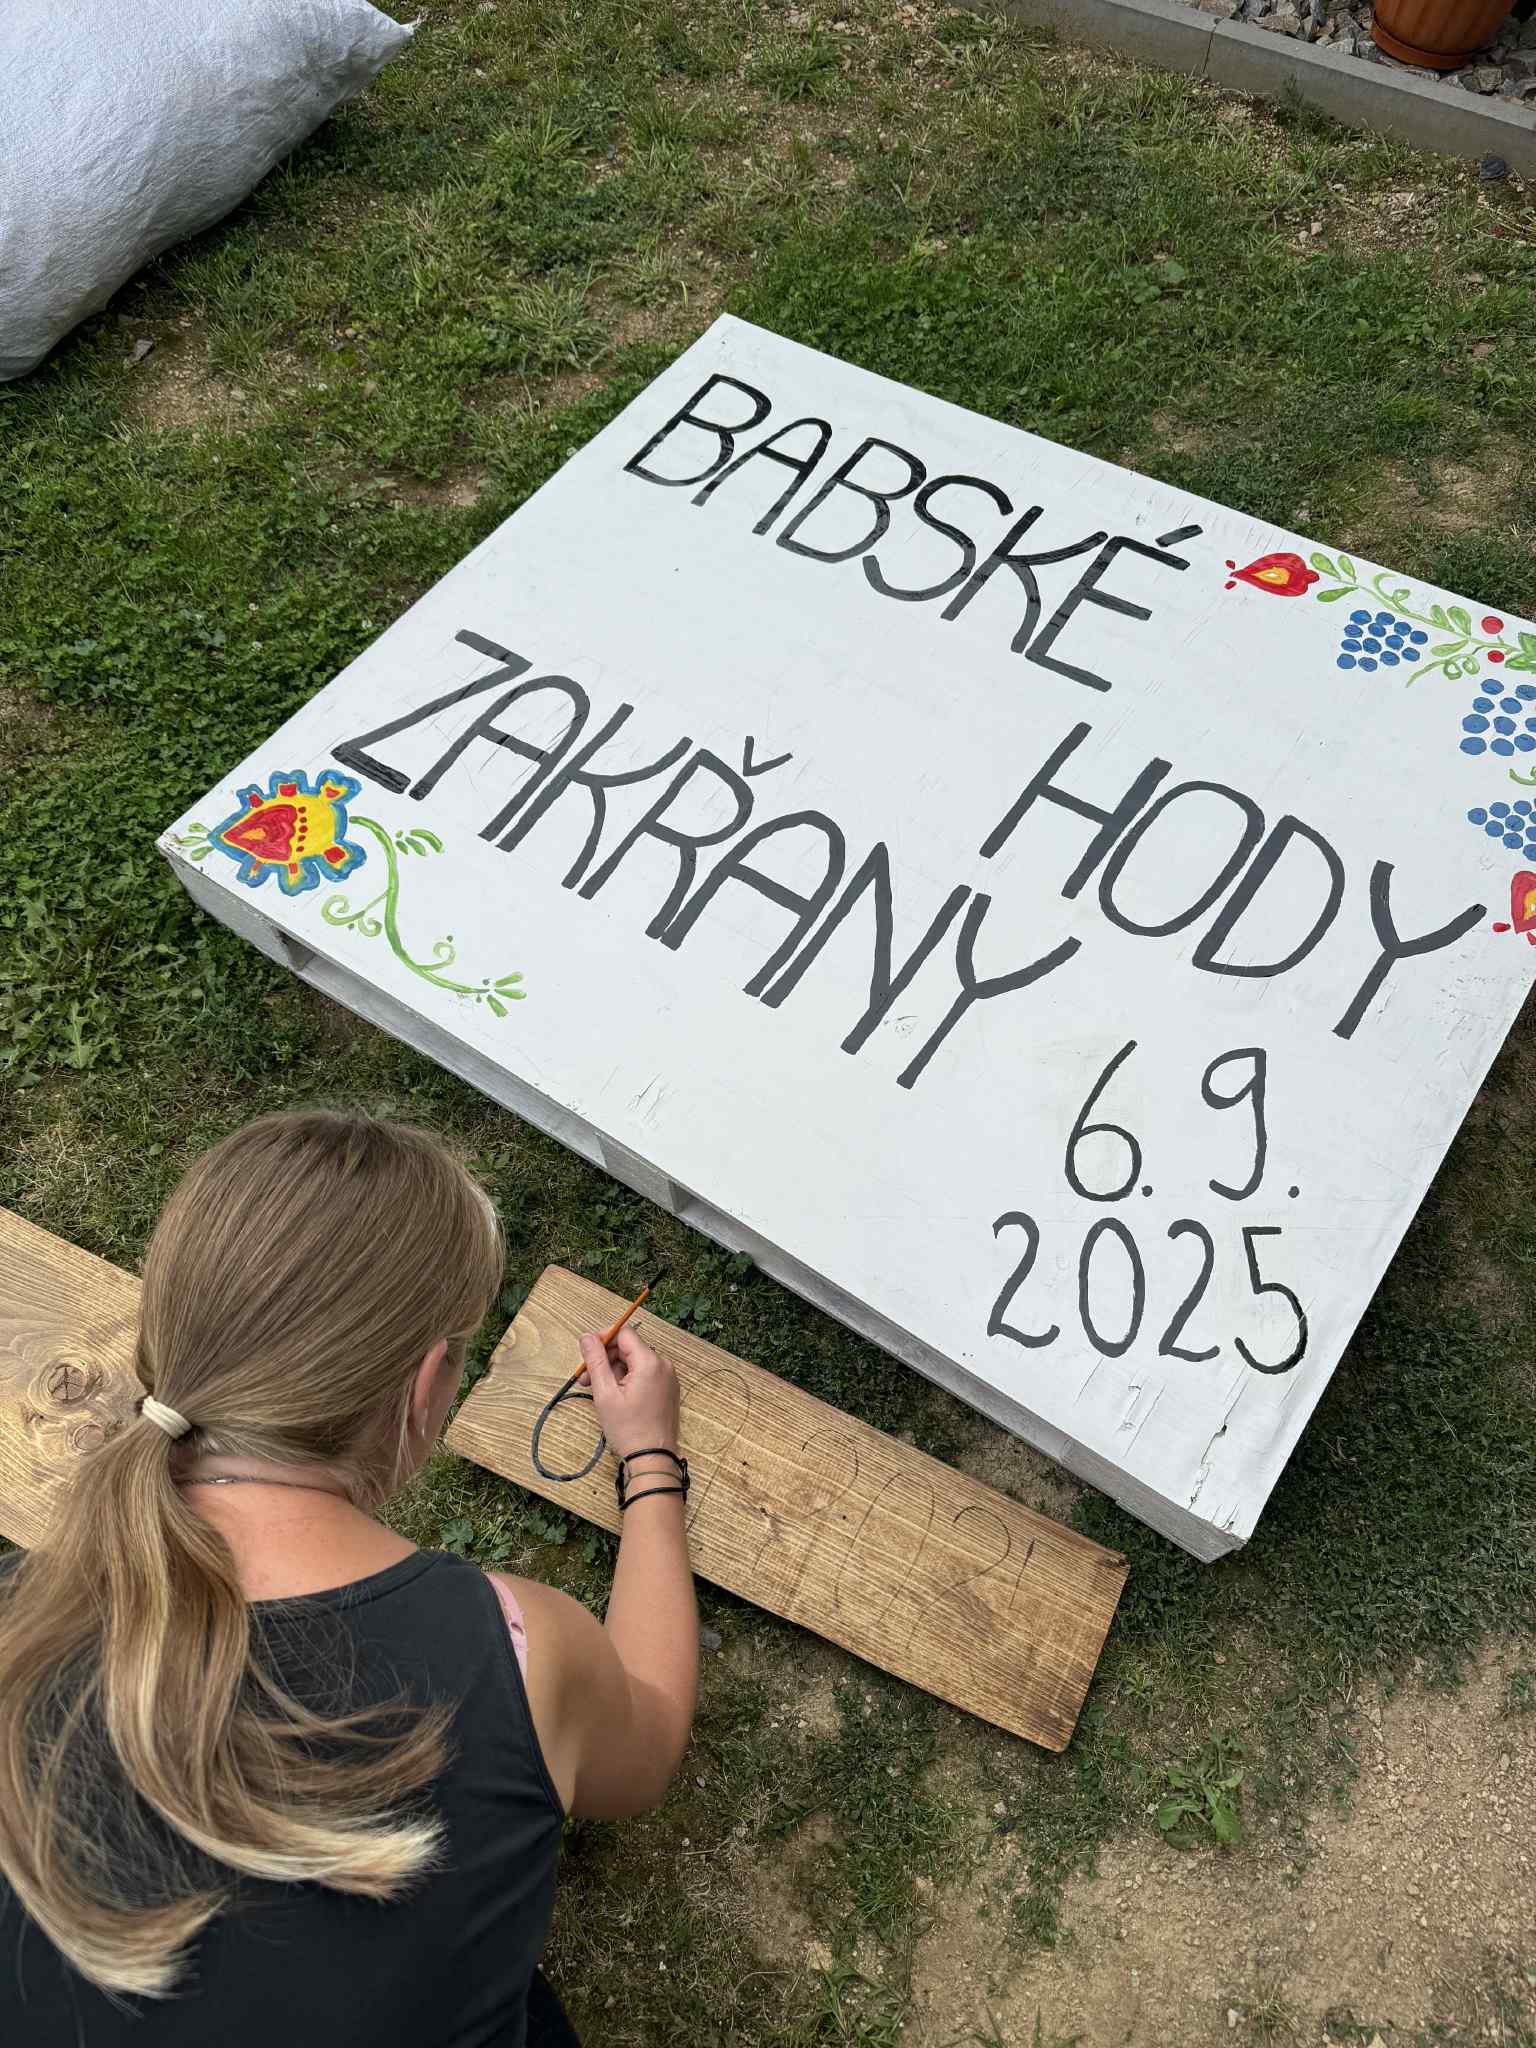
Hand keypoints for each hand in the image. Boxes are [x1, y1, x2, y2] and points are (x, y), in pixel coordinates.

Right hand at [579, 1325, 680, 1462]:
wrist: (653, 1459)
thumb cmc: (629, 1430)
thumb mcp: (605, 1393)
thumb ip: (595, 1361)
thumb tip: (586, 1337)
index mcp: (650, 1362)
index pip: (624, 1333)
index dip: (602, 1339)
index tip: (586, 1353)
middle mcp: (663, 1365)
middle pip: (629, 1348)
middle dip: (605, 1360)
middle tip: (586, 1380)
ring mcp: (668, 1378)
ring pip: (635, 1363)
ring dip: (614, 1372)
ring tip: (598, 1393)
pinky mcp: (667, 1390)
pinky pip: (644, 1375)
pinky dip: (627, 1380)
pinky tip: (615, 1397)